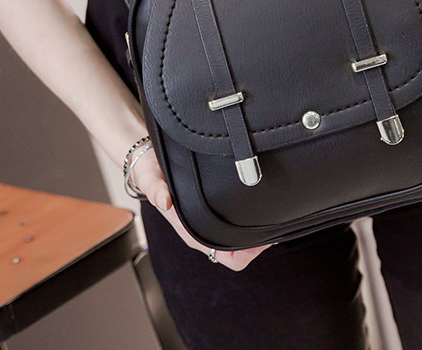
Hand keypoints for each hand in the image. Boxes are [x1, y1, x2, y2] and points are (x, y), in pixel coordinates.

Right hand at [132, 148, 270, 270]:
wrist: (148, 163)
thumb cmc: (151, 174)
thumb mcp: (151, 179)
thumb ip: (156, 189)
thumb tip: (165, 200)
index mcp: (192, 232)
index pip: (225, 257)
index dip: (246, 254)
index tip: (261, 239)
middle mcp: (203, 230)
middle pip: (239, 252)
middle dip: (258, 243)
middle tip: (273, 224)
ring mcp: (210, 221)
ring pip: (240, 238)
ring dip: (255, 230)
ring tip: (269, 213)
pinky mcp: (215, 208)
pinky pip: (237, 222)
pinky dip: (251, 217)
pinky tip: (259, 203)